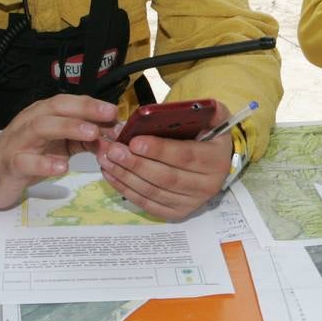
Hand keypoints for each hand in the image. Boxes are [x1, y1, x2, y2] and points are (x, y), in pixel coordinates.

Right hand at [0, 95, 116, 209]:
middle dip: (85, 108)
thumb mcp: (60, 145)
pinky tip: (62, 166)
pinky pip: (26, 161)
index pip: (69, 103)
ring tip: (91, 133)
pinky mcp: (10, 164)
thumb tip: (115, 136)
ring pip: (41, 127)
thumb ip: (86, 139)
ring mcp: (19, 141)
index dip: (93, 105)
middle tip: (109, 115)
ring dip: (68, 127)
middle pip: (57, 107)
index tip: (116, 112)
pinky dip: (45, 163)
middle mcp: (31, 121)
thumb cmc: (26, 155)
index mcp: (44, 114)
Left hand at [94, 100, 233, 220]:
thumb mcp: (215, 119)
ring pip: (153, 192)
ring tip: (106, 160)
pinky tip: (111, 175)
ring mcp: (191, 203)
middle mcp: (206, 186)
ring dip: (126, 176)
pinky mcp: (176, 213)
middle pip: (166, 177)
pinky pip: (147, 203)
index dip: (159, 150)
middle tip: (113, 150)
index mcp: (215, 161)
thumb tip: (194, 107)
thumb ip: (207, 111)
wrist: (215, 165)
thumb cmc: (208, 137)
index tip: (134, 141)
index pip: (185, 156)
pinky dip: (126, 190)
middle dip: (136, 164)